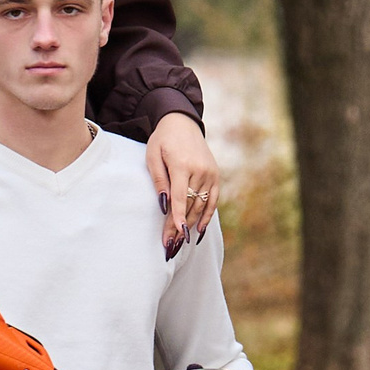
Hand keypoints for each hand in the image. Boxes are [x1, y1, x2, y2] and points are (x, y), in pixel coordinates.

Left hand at [147, 113, 219, 257]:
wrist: (183, 123)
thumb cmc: (163, 140)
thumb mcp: (153, 156)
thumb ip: (159, 181)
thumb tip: (164, 206)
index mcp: (182, 164)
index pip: (180, 197)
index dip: (177, 218)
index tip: (175, 235)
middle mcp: (200, 170)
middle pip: (190, 205)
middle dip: (180, 227)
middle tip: (170, 245)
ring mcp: (211, 174)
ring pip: (201, 205)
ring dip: (191, 225)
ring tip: (180, 242)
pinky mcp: (216, 176)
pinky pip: (213, 201)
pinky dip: (206, 217)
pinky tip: (198, 231)